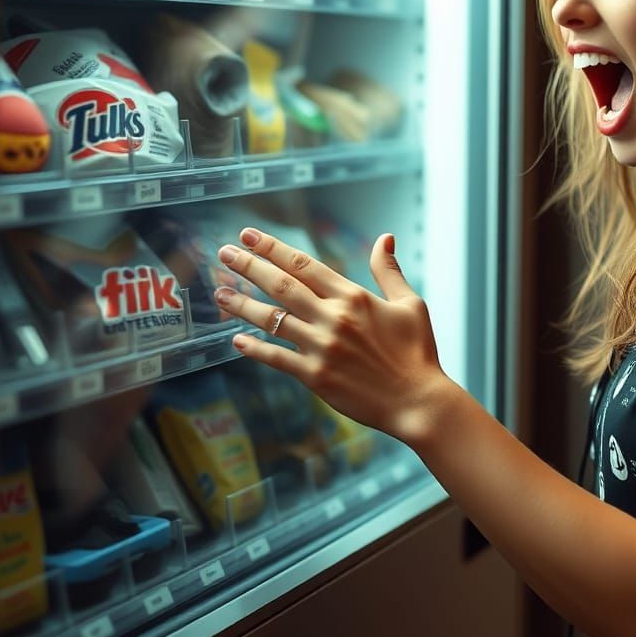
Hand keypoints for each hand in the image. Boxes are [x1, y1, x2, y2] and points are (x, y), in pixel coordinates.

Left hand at [213, 229, 446, 443]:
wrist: (416, 400)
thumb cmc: (416, 351)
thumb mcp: (410, 303)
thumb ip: (388, 271)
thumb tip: (384, 238)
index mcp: (353, 297)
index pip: (303, 264)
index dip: (273, 248)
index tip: (249, 236)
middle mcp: (333, 318)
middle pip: (281, 286)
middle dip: (249, 266)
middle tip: (223, 254)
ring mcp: (321, 348)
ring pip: (272, 320)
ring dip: (242, 305)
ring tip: (219, 293)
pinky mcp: (315, 376)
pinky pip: (277, 358)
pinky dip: (255, 349)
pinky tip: (236, 341)